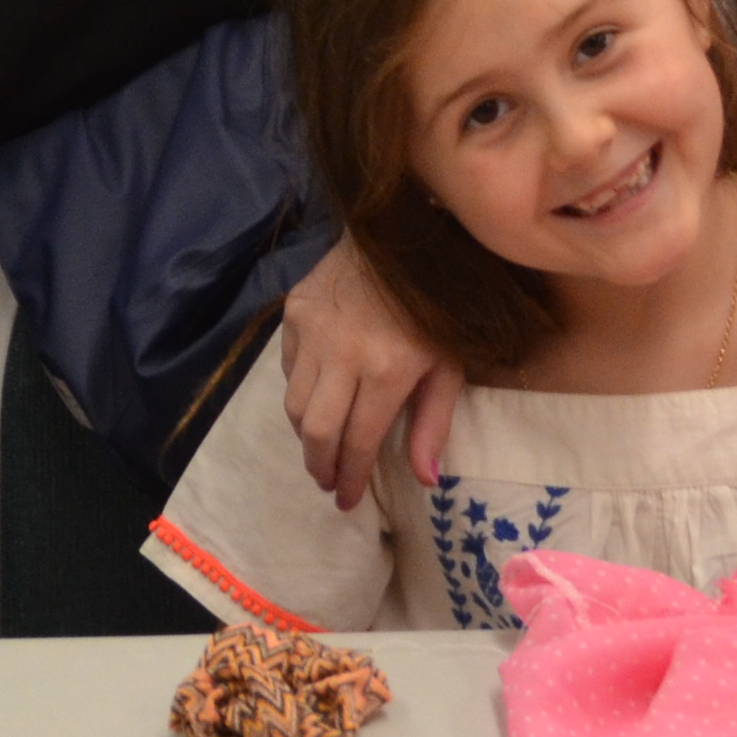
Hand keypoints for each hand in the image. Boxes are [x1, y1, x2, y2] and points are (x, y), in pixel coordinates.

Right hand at [276, 239, 458, 510]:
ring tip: (321, 446)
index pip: (358, 441)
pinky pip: (288, 367)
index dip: (349, 478)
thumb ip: (433, 423)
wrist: (403, 235)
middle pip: (315, 430)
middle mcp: (343, 352)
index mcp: (388, 369)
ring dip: (306, 433)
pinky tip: (320, 394)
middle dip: (318, 465)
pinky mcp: (293, 310)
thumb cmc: (437, 307)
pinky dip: (300, 390)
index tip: (346, 501)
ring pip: (294, 402)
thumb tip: (425, 481)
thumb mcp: (448, 366)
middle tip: (326, 481)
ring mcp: (312, 330)